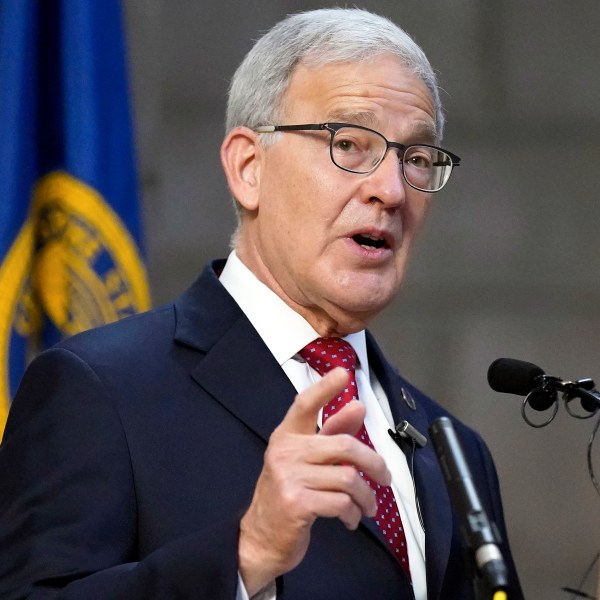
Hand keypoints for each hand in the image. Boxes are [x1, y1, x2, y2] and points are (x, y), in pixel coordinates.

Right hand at [238, 368, 390, 595]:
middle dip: (373, 463)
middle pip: (343, 445)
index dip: (324, 388)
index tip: (343, 373)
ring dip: (365, 496)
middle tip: (384, 477)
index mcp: (287, 436)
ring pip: (347, 478)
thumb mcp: (307, 461)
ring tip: (367, 506)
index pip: (305, 404)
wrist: (260, 538)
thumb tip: (358, 406)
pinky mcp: (296, 503)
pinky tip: (349, 518)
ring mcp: (289, 477)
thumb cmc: (288, 494)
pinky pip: (341, 502)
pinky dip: (353, 513)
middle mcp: (285, 452)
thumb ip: (332, 433)